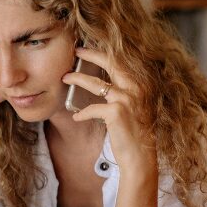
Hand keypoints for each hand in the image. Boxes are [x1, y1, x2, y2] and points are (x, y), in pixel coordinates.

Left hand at [63, 48, 156, 176]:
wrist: (141, 158)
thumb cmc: (135, 135)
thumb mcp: (133, 109)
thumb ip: (123, 94)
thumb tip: (102, 85)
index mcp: (140, 86)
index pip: (121, 62)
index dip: (104, 53)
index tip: (89, 48)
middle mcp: (135, 88)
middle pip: (110, 63)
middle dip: (91, 54)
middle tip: (76, 51)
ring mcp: (127, 99)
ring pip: (96, 83)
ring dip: (77, 79)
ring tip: (65, 78)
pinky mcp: (116, 112)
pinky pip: (92, 108)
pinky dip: (82, 113)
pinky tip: (76, 117)